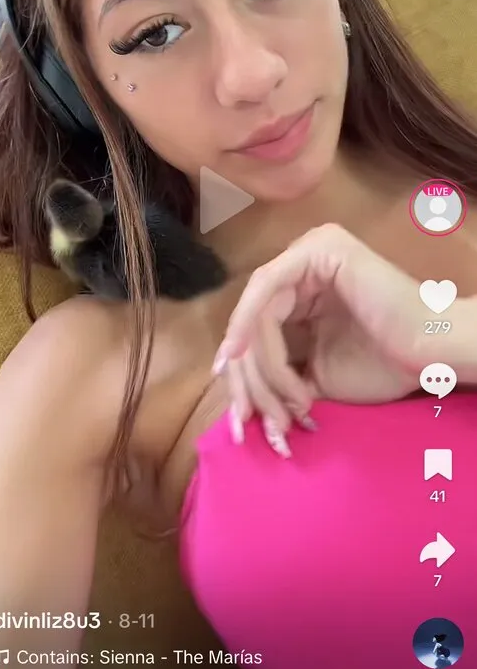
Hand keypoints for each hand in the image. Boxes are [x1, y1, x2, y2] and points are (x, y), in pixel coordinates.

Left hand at [213, 223, 432, 454]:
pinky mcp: (320, 249)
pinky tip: (244, 357)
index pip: (257, 325)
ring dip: (262, 365)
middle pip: (252, 318)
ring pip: (258, 310)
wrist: (431, 354)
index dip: (242, 371)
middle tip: (249, 419)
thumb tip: (237, 401)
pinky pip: (268, 288)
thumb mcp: (316, 376)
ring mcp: (312, 250)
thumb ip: (279, 375)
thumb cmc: (383, 365)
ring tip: (288, 404)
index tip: (237, 416)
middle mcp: (303, 262)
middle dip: (247, 375)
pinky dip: (251, 325)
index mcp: (303, 286)